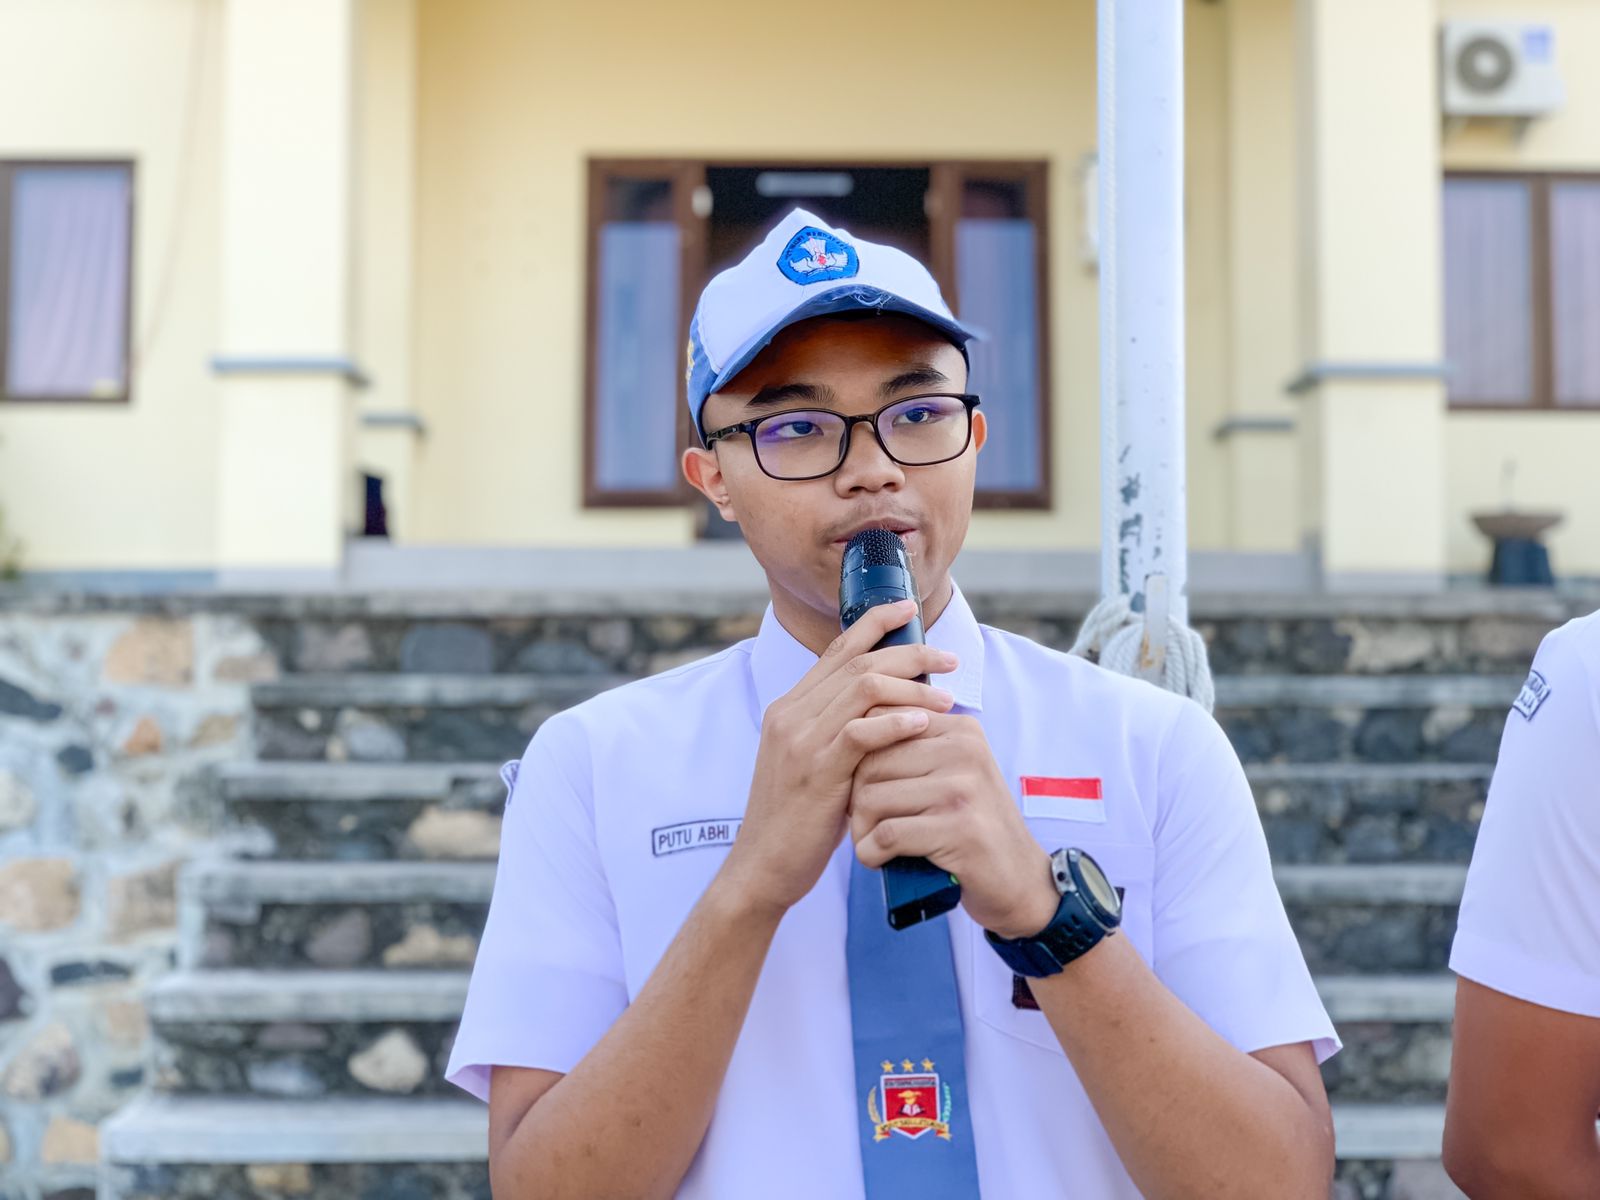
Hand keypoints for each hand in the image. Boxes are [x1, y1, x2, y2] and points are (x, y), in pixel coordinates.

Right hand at [718, 600, 958, 915]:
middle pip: (858, 662)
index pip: (837, 650)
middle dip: (909, 652)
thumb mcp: (814, 764)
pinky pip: (861, 732)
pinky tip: (922, 725)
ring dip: (912, 687)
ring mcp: (801, 740)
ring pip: (863, 688)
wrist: (762, 867)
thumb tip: (888, 709)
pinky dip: (895, 723)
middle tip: (949, 657)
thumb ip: (839, 733)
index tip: (909, 609)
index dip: (875, 623)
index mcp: (790, 708)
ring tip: (946, 697)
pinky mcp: (816, 771)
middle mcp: (791, 714)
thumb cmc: (797, 820)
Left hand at [849, 713, 1059, 939]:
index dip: (859, 759)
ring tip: (873, 844)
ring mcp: (963, 790)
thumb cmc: (973, 827)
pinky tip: (878, 859)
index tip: (868, 789)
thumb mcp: (954, 775)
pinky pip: (887, 834)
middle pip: (871, 762)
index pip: (881, 723)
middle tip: (866, 825)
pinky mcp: (959, 829)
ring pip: (873, 798)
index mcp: (962, 731)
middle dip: (855, 798)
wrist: (1019, 880)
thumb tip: (853, 730)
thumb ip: (915, 749)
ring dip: (861, 829)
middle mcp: (965, 752)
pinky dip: (871, 852)